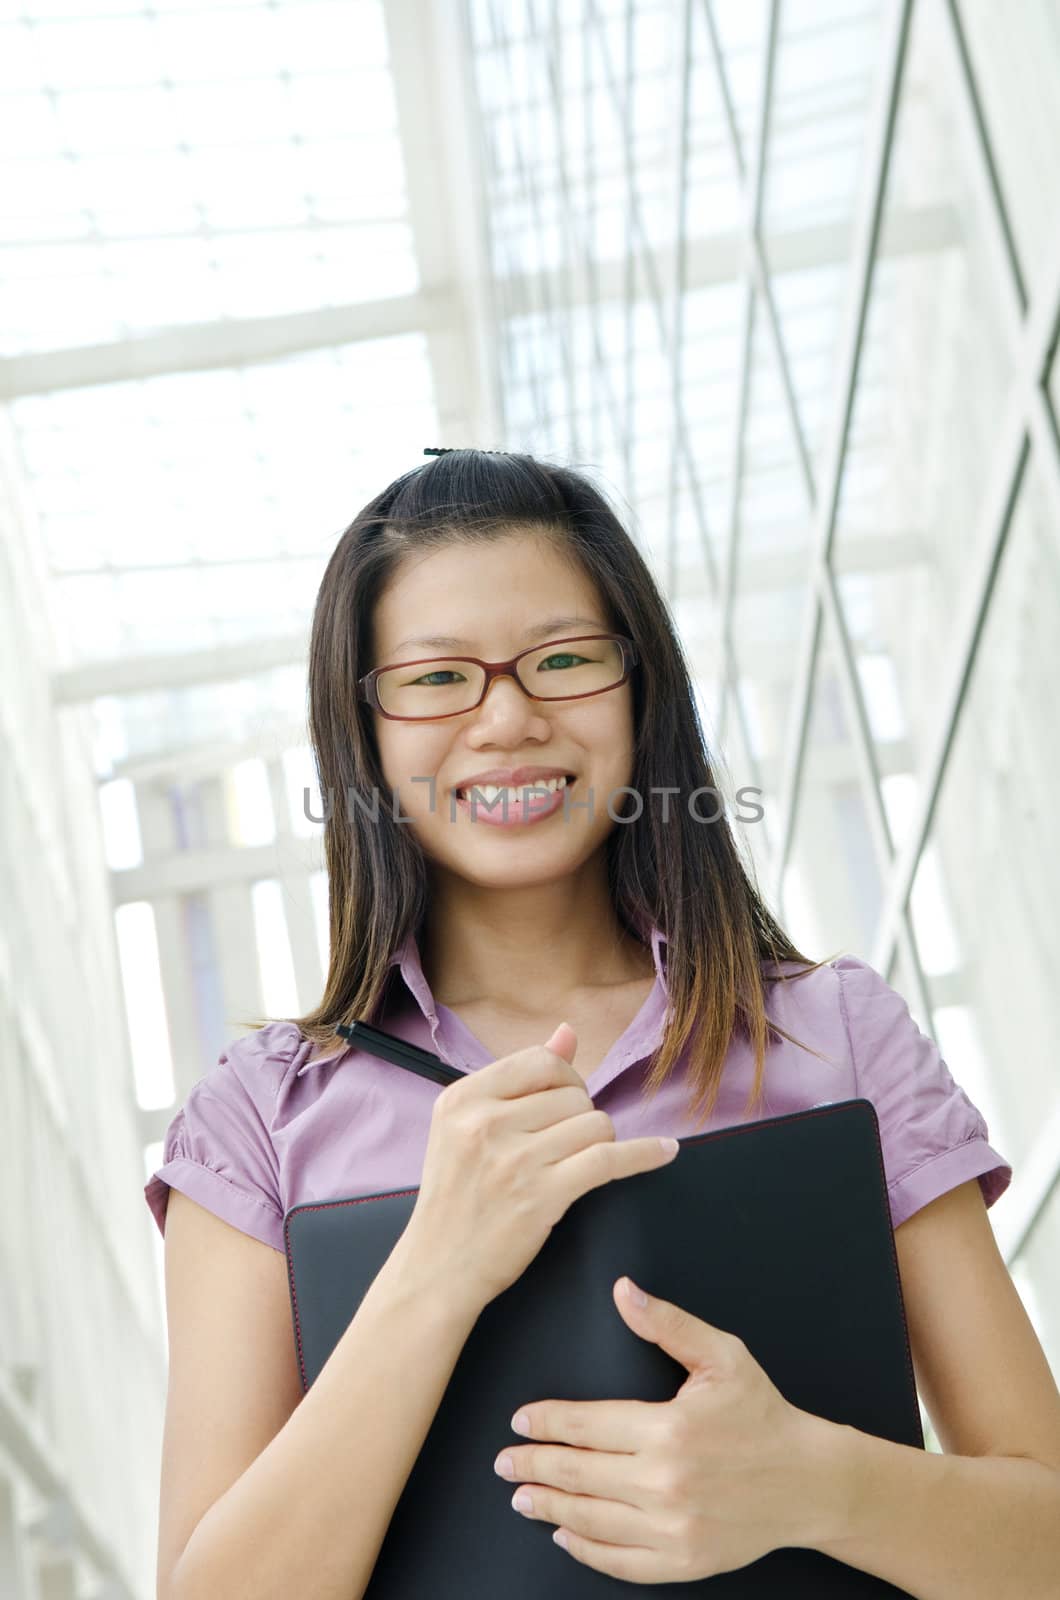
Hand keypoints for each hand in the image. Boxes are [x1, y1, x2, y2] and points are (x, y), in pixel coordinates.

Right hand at [402, 1024, 679, 1310]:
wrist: (438, 1269)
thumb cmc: (456, 1198)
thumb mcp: (467, 1129)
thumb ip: (519, 1080)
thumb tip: (568, 1033)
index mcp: (462, 1098)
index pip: (541, 1061)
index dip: (566, 1079)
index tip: (566, 1102)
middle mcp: (484, 1122)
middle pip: (573, 1094)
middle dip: (580, 1117)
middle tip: (563, 1148)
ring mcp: (513, 1159)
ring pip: (595, 1124)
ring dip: (598, 1143)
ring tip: (575, 1166)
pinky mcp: (541, 1196)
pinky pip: (609, 1160)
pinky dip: (644, 1154)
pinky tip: (665, 1152)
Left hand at [493, 1276, 826, 1583]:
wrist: (807, 1482)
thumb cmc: (762, 1414)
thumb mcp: (722, 1356)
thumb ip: (667, 1323)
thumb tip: (623, 1290)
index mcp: (669, 1429)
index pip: (587, 1425)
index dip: (547, 1422)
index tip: (521, 1421)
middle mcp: (666, 1482)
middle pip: (579, 1473)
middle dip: (534, 1466)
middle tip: (505, 1462)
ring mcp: (674, 1529)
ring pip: (592, 1520)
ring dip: (550, 1507)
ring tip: (523, 1497)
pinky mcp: (684, 1561)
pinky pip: (622, 1561)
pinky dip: (587, 1550)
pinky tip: (566, 1535)